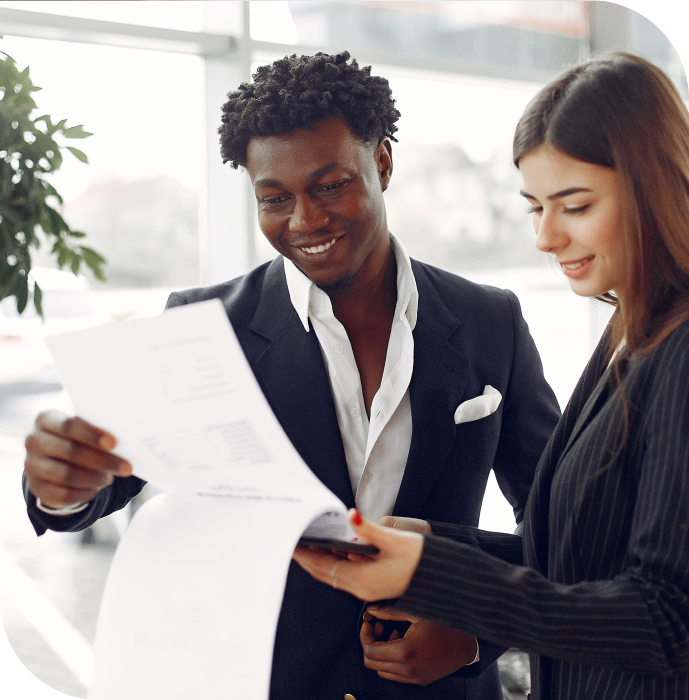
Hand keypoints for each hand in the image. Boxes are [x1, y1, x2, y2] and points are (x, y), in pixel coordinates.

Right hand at [24, 410, 131, 508]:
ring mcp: (31, 466)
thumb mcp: (84, 430)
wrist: (55, 458)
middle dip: (102, 460)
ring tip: (110, 478)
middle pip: (71, 451)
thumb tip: (124, 443)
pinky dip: (84, 493)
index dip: (92, 435)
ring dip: (94, 478)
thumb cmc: (78, 438)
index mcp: (46, 419)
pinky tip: (97, 489)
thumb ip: (98, 433)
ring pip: (67, 475)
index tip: (114, 443)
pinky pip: (63, 495)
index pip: (68, 425)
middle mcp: (34, 441)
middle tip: (127, 467)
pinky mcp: (36, 488)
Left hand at [293, 509, 423, 600]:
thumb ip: (368, 528)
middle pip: (324, 573)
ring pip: (333, 575)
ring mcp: (366, 589)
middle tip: (290, 542)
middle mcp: (361, 588)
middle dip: (306, 558)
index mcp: (362, 578)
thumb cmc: (421, 560)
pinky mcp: (372, 585)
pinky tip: (329, 551)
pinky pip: (344, 575)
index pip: (324, 565)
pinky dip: (332, 564)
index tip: (291, 543)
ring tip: (304, 545)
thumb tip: (350, 514)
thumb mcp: (394, 539)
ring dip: (317, 561)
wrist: (443, 579)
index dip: (305, 555)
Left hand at [360, 606, 477, 684]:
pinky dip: (392, 660)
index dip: (365, 635)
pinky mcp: (419, 680)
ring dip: (381, 652)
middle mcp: (407, 669)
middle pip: (372, 663)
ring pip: (382, 670)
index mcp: (405, 652)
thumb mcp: (416, 613)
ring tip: (393, 633)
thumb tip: (371, 610)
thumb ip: (390, 612)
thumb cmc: (443, 625)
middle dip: (370, 643)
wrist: (466, 645)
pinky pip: (395, 674)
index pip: (369, 651)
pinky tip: (402, 643)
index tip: (369, 622)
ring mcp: (413, 678)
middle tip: (379, 626)